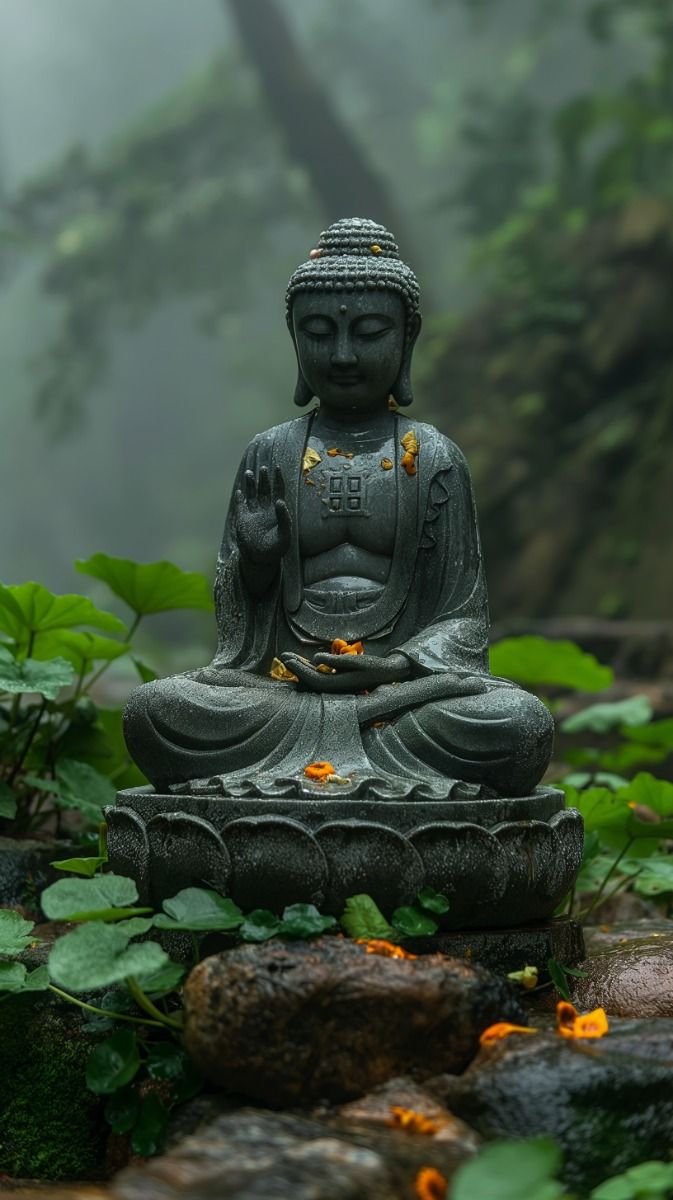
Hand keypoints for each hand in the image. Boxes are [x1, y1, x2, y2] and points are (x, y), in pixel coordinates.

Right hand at [233, 466, 290, 566]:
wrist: (262, 560)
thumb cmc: (277, 549)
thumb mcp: (285, 535)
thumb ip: (284, 518)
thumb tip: (280, 501)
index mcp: (278, 511)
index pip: (278, 491)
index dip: (278, 479)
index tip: (276, 468)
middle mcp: (266, 509)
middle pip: (265, 489)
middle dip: (264, 478)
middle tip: (263, 469)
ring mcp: (254, 514)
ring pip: (252, 494)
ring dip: (251, 484)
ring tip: (249, 472)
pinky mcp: (243, 520)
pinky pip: (241, 506)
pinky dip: (240, 499)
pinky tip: (240, 491)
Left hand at [280, 650, 411, 692]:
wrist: (387, 673)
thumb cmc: (373, 666)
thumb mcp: (355, 662)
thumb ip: (334, 661)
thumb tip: (315, 659)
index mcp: (336, 686)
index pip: (311, 678)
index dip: (297, 668)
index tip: (286, 658)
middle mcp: (334, 689)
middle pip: (309, 679)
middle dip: (296, 667)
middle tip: (283, 655)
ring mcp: (336, 686)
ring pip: (313, 677)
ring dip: (302, 667)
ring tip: (289, 657)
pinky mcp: (338, 681)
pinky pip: (320, 676)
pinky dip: (311, 668)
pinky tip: (305, 661)